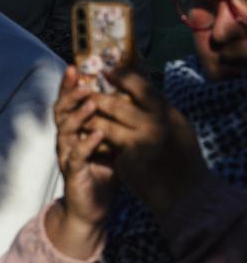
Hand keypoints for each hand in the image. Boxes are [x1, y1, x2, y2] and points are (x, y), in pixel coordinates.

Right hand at [54, 66, 116, 227]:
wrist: (92, 207)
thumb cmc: (103, 171)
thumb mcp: (113, 139)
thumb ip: (116, 119)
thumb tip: (134, 92)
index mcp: (75, 130)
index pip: (68, 102)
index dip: (69, 85)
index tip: (75, 66)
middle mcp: (66, 140)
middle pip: (61, 112)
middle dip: (70, 95)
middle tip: (82, 81)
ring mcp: (67, 156)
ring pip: (66, 131)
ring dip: (79, 115)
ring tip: (91, 102)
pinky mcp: (72, 173)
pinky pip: (76, 156)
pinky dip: (86, 144)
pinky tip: (98, 134)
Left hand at [87, 68, 208, 214]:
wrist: (183, 192)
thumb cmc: (179, 160)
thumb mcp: (175, 130)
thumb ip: (159, 113)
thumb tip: (145, 94)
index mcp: (169, 112)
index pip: (144, 87)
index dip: (124, 76)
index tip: (108, 70)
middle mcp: (157, 123)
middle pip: (120, 103)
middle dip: (98, 97)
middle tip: (83, 90)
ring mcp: (143, 140)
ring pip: (108, 122)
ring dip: (91, 117)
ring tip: (79, 113)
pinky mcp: (130, 156)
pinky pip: (107, 142)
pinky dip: (94, 136)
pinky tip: (84, 134)